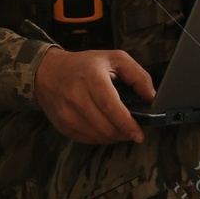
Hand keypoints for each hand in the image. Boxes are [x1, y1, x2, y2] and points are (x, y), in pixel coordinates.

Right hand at [34, 46, 153, 143]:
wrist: (48, 72)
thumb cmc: (84, 65)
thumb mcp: (115, 58)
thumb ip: (138, 75)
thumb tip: (151, 97)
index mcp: (92, 77)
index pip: (111, 107)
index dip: (127, 124)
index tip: (139, 134)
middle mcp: (76, 96)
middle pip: (106, 126)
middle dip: (124, 133)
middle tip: (133, 130)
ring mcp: (67, 113)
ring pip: (98, 136)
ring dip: (114, 137)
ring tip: (120, 128)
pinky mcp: (63, 125)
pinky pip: (87, 139)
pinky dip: (100, 137)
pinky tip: (105, 127)